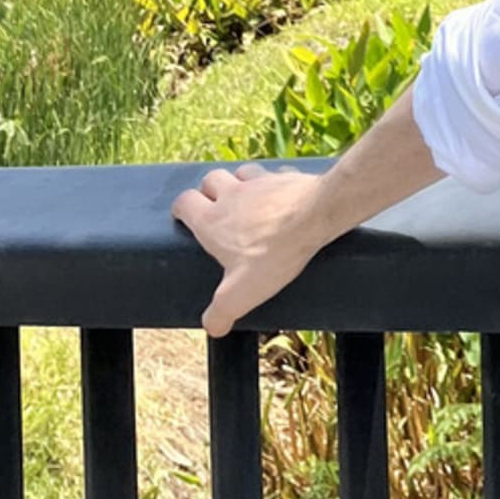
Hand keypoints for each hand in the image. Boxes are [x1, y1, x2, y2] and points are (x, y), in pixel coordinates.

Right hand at [170, 162, 328, 338]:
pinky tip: (279, 195)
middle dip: (208, 191)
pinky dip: (271, 181)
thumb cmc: (275, 252)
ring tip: (246, 201)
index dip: (182, 209)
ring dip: (237, 182)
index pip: (184, 201)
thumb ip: (220, 312)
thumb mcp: (240, 293)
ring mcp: (260, 180)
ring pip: (239, 171)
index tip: (185, 219)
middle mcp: (232, 193)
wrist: (317, 214)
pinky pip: (273, 173)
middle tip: (216, 209)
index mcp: (212, 220)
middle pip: (210, 179)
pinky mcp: (286, 175)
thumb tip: (212, 326)